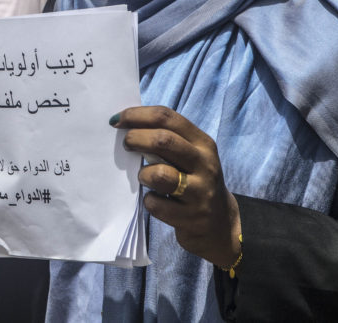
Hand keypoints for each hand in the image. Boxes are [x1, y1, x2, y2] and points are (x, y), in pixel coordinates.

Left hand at [112, 106, 241, 268]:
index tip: (117, 120)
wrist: (220, 223)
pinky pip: (157, 205)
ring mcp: (200, 192)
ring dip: (143, 174)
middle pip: (163, 141)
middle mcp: (205, 164)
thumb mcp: (190, 155)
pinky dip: (149, 201)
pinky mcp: (192, 217)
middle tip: (125, 145)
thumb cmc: (194, 181)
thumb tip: (126, 124)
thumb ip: (166, 140)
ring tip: (144, 177)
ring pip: (160, 174)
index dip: (137, 115)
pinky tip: (155, 201)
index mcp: (202, 143)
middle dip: (136, 139)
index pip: (167, 117)